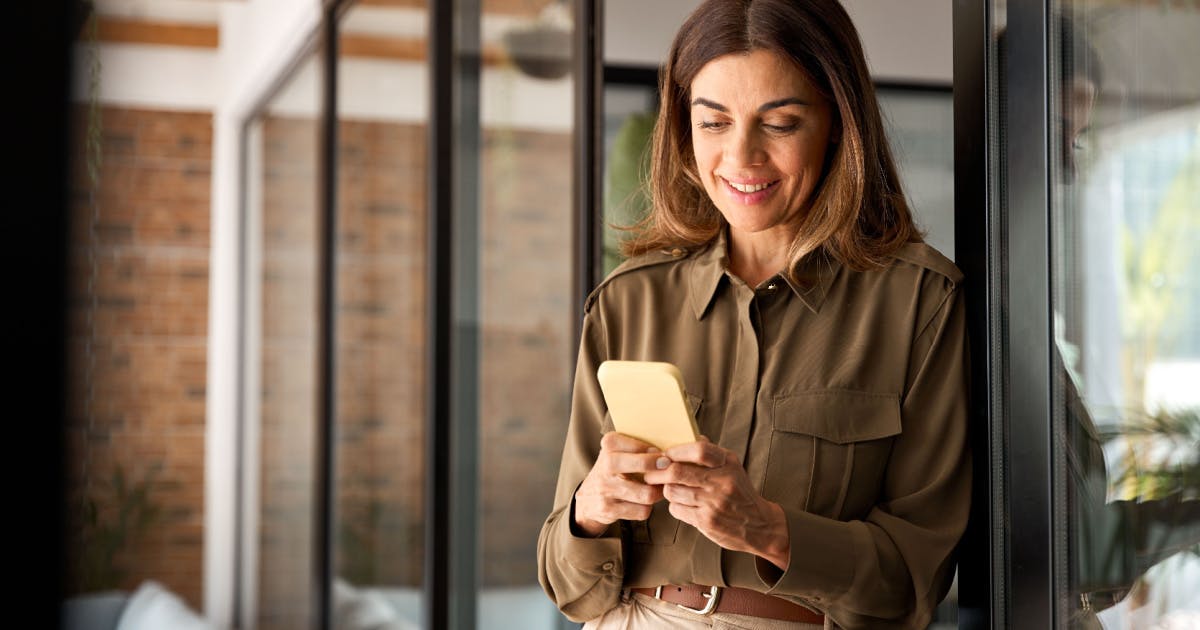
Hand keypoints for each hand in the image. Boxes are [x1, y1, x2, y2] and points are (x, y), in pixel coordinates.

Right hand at [573, 432, 665, 536]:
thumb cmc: (612, 471)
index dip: (655, 451)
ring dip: (657, 492)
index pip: (638, 444)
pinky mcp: (609, 509)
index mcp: (609, 445)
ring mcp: (606, 488)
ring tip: (658, 488)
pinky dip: (647, 507)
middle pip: (642, 465)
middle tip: (669, 468)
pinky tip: (643, 502)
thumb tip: (671, 452)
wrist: (587, 499)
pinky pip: (641, 511)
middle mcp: (605, 465)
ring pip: (647, 493)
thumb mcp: (618, 452)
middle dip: (660, 468)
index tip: (663, 454)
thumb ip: (639, 448)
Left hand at [642, 437, 790, 569]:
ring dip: (666, 490)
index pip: (698, 449)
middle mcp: (722, 481)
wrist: (760, 526)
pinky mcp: (707, 521)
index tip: (664, 454)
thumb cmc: (740, 493)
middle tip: (651, 473)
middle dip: (658, 472)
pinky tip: (683, 505)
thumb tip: (688, 436)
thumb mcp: (732, 468)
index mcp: (728, 464)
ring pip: (672, 491)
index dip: (676, 451)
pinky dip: (675, 506)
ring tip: (670, 489)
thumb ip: (711, 454)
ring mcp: (714, 503)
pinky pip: (677, 509)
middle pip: (677, 472)